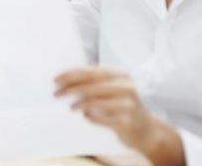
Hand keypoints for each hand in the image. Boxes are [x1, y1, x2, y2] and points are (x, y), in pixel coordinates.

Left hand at [55, 67, 183, 164]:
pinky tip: (87, 116)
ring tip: (71, 108)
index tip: (55, 80)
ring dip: (78, 104)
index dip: (70, 74)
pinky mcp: (126, 121)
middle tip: (56, 94)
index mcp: (120, 74)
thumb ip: (90, 83)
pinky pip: (99, 118)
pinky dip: (90, 117)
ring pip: (93, 101)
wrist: (146, 129)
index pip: (89, 71)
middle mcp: (125, 86)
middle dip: (69, 89)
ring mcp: (127, 104)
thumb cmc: (121, 106)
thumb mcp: (109, 89)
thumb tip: (62, 80)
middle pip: (89, 85)